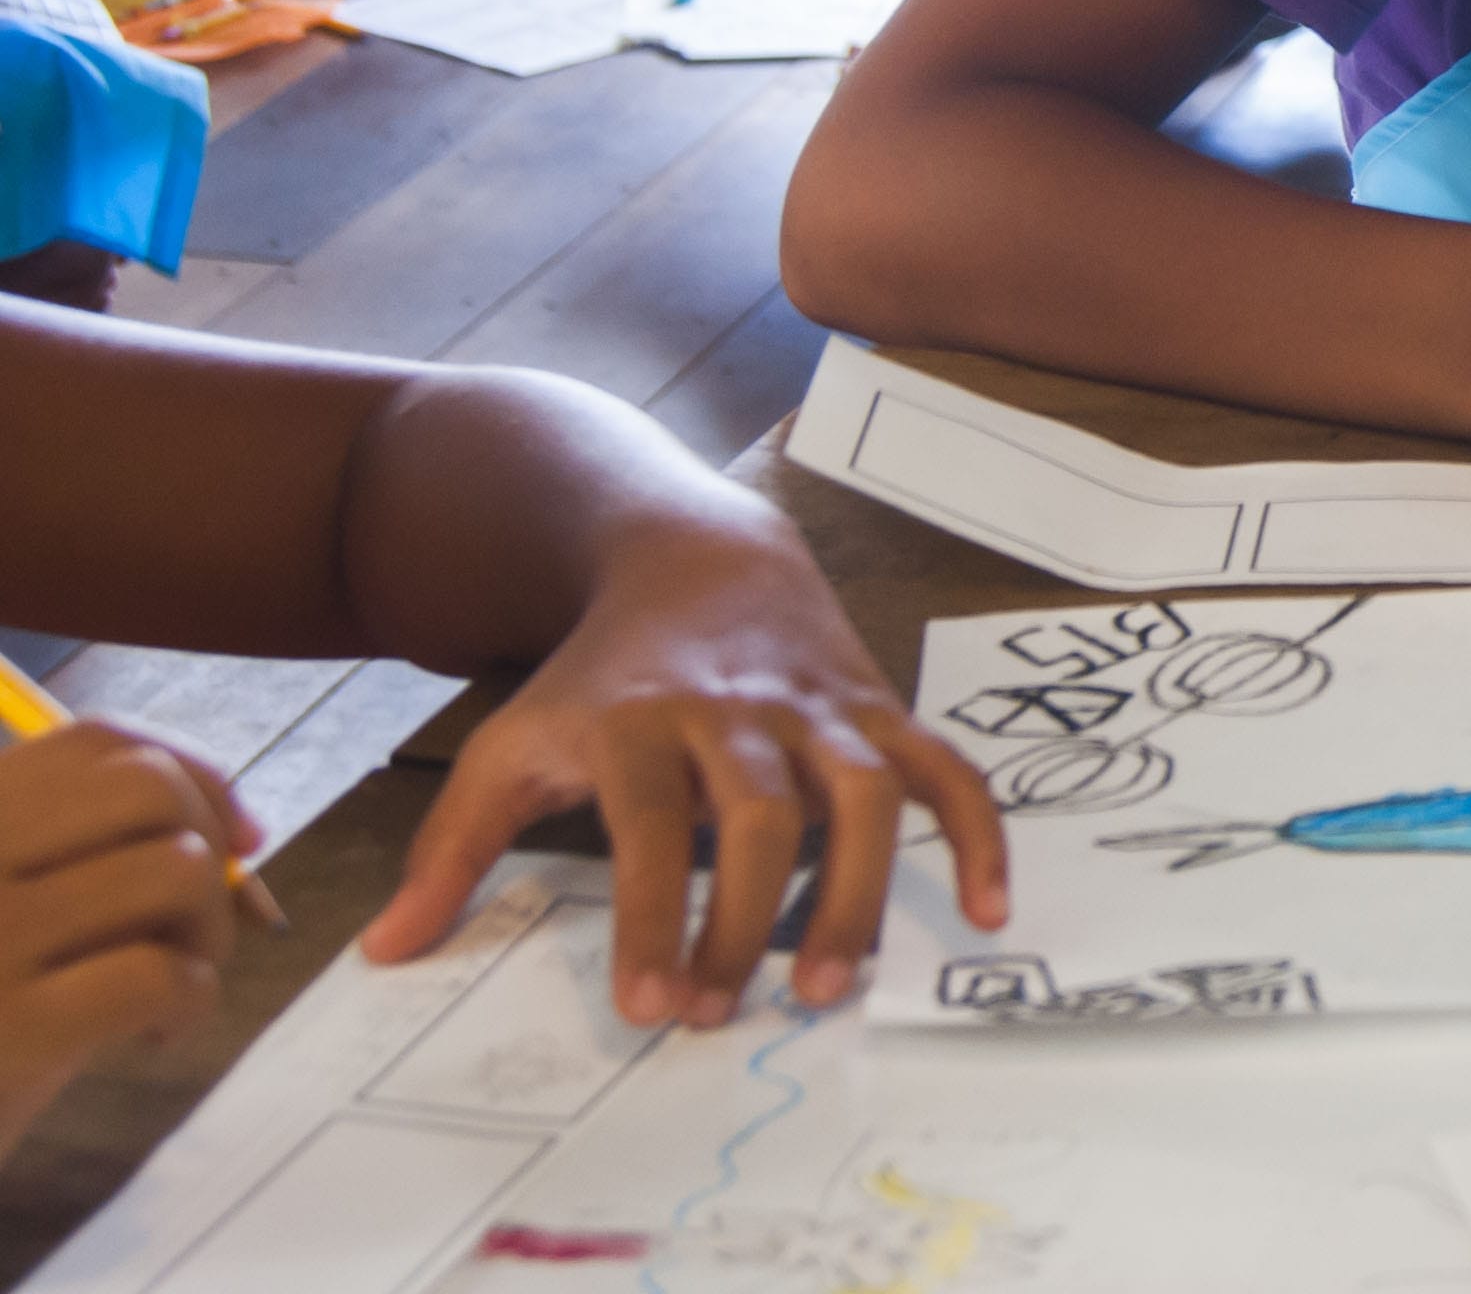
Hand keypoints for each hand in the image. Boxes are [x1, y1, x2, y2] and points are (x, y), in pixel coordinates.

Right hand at [0, 725, 254, 1163]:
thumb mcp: (20, 909)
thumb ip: (99, 853)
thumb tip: (245, 833)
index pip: (92, 739)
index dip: (192, 772)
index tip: (234, 835)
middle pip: (148, 787)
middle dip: (208, 850)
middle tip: (192, 930)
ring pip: (176, 868)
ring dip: (207, 932)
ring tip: (170, 986)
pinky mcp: (12, 1030)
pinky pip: (162, 973)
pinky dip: (192, 1000)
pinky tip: (154, 1034)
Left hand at [359, 519, 1009, 1027]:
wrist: (698, 557)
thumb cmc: (599, 675)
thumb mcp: (512, 742)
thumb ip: (454, 849)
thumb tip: (386, 953)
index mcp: (644, 719)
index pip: (650, 822)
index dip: (651, 913)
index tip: (649, 1005)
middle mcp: (742, 711)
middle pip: (763, 813)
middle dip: (747, 918)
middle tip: (724, 1011)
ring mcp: (823, 709)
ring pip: (863, 793)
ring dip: (857, 890)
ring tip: (833, 982)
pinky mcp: (880, 712)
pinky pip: (947, 768)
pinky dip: (978, 834)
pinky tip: (988, 910)